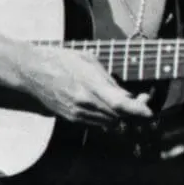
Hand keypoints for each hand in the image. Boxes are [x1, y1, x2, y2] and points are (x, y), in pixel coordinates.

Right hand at [20, 45, 152, 128]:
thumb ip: (109, 81)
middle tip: (144, 99)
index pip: (121, 105)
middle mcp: (84, 105)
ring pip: (110, 123)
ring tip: (130, 102)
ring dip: (123, 115)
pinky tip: (111, 105)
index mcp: (90, 87)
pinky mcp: (72, 119)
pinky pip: (97, 123)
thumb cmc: (62, 60)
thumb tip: (127, 96)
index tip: (151, 110)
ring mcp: (77, 114)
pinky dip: (109, 117)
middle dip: (135, 111)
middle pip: (119, 117)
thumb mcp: (89, 61)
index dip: (139, 111)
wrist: (32, 72)